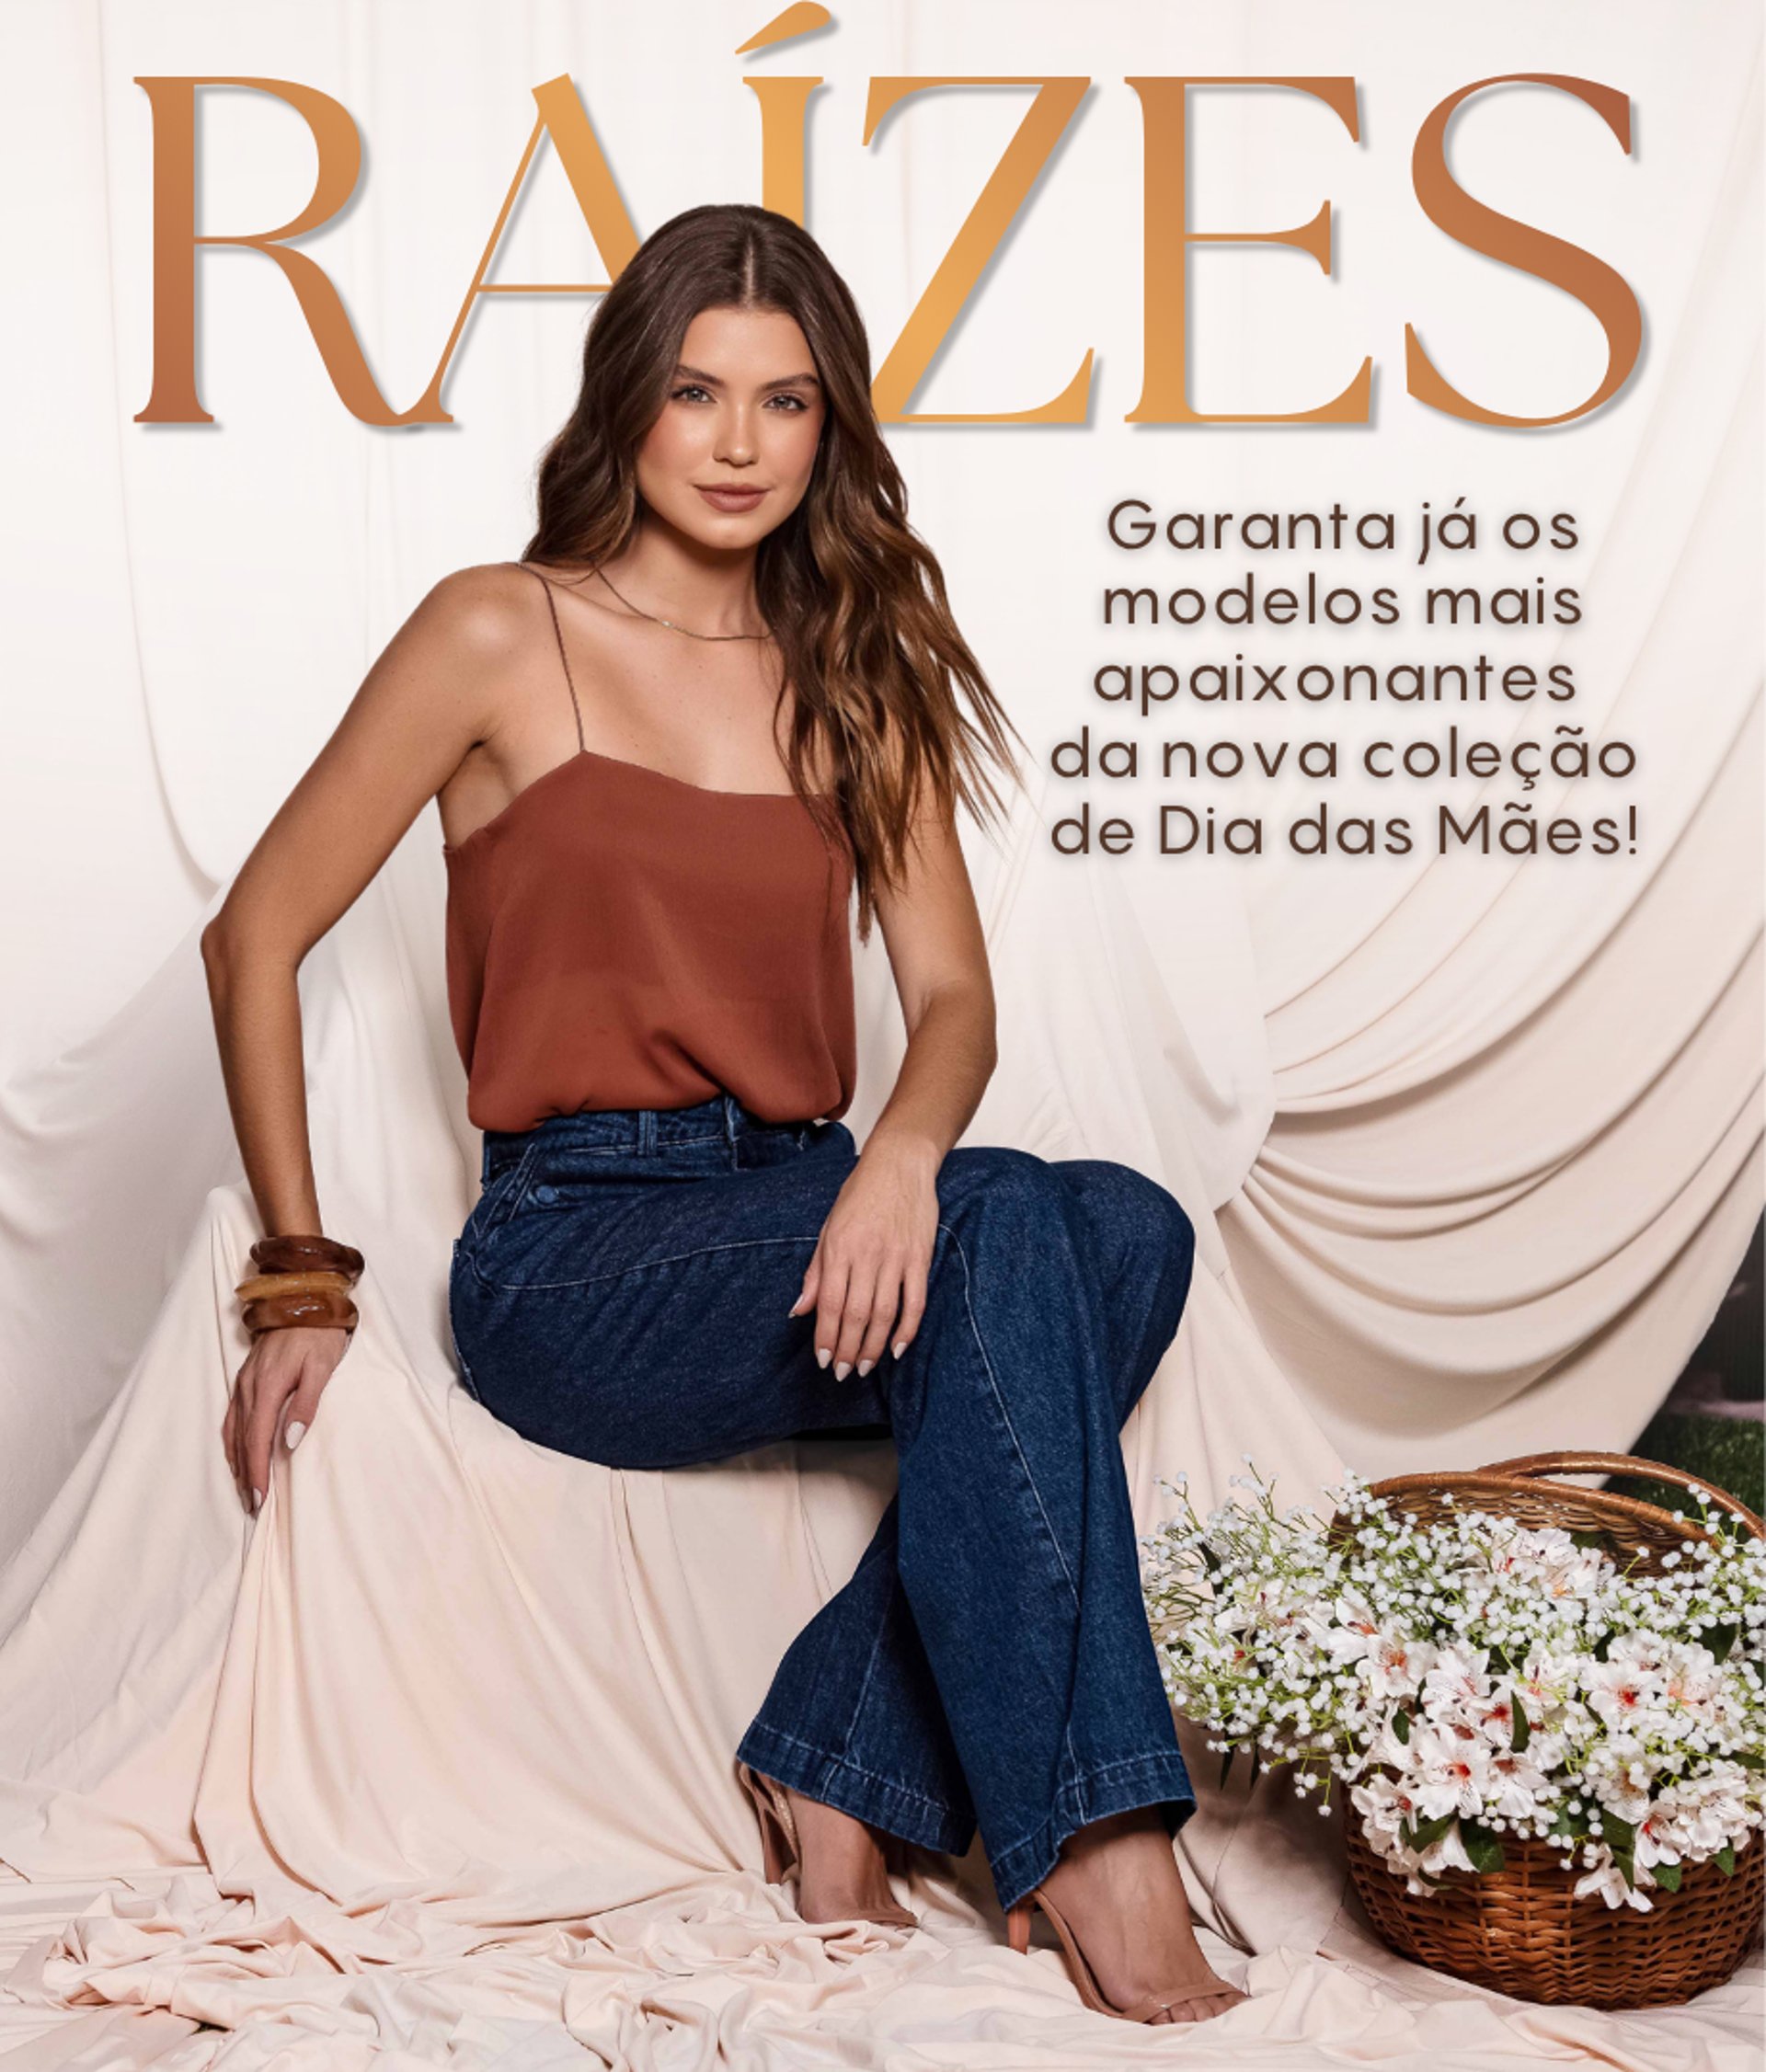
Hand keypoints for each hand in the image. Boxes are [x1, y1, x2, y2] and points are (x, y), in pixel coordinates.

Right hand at [221, 1323, 350, 1517]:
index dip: (257, 1472)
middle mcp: (250, 1387)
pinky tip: (235, 1455)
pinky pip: (232, 1416)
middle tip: (253, 1506)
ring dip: (238, 1463)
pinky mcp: (245, 1378)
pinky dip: (231, 1441)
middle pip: (243, 1441)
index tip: (259, 1499)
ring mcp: (244, 1382)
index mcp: (268, 1386)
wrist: (304, 1297)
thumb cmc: (320, 1333)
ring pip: (234, 1431)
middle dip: (247, 1476)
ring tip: (245, 1490)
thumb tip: (289, 1441)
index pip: (258, 1439)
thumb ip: (306, 1404)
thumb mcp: (322, 1367)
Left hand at [789, 1135, 940, 1378]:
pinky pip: (915, 1302)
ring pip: (884, 1314)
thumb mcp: (828, 1228)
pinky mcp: (920, 1258)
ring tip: (864, 1367)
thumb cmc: (859, 1195)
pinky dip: (907, 1329)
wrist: (899, 1164)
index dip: (826, 1337)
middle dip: (848, 1349)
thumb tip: (799, 1311)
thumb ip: (815, 1273)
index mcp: (839, 1248)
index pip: (829, 1303)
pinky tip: (897, 1348)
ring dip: (873, 1346)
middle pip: (856, 1315)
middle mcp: (866, 1255)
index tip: (823, 1361)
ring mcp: (896, 1257)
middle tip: (843, 1373)